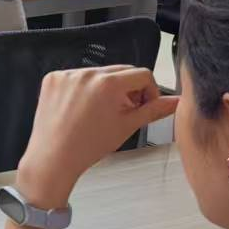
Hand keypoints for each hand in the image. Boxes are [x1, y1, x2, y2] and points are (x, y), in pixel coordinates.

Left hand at [15, 67, 178, 208]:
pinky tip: (82, 109)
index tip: (145, 106)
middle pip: (120, 71)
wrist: (54, 157)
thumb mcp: (127, 126)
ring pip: (98, 74)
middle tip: (126, 111)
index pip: (142, 74)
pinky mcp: (52, 79)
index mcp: (107, 83)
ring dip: (106, 88)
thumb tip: (175, 101)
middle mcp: (86, 73)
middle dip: (129, 89)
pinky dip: (83, 89)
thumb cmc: (89, 145)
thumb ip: (154, 110)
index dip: (150, 91)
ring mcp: (67, 74)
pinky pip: (76, 77)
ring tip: (102, 113)